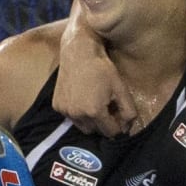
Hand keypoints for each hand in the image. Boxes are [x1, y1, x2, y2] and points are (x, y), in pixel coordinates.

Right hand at [52, 0, 136, 136]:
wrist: (78, 53)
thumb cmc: (102, 69)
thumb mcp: (121, 89)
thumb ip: (128, 111)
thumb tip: (127, 129)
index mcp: (95, 112)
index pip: (110, 132)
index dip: (118, 126)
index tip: (120, 116)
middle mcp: (77, 115)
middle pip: (96, 131)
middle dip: (104, 124)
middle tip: (108, 109)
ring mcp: (65, 111)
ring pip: (83, 127)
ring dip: (91, 121)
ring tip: (96, 105)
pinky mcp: (57, 106)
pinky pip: (71, 118)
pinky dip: (78, 114)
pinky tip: (83, 99)